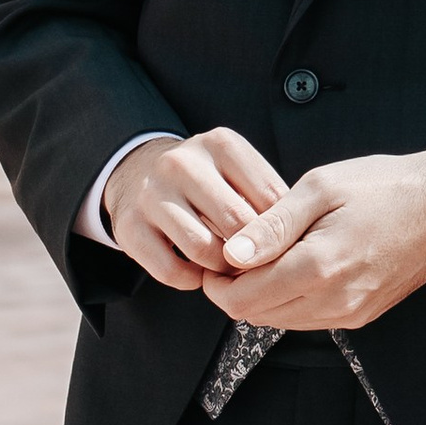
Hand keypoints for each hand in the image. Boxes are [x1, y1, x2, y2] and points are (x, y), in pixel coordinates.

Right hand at [99, 128, 289, 289]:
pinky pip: (170, 269)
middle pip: (237, 223)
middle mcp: (182, 163)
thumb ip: (265, 197)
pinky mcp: (129, 226)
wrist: (137, 172)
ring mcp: (152, 194)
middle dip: (252, 253)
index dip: (281, 230)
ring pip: (203, 248)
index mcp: (220, 144)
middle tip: (257, 265)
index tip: (282, 246)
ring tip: (228, 269)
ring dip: (221, 269)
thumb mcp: (235, 170)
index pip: (269, 196)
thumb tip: (296, 240)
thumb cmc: (204, 180)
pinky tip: (198, 273)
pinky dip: (191, 280)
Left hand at [207, 143, 425, 329]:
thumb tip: (231, 254)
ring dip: (262, 297)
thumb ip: (272, 224)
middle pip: (257, 316)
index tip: (217, 255)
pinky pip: (308, 320)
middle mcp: (335, 300)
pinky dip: (289, 301)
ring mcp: (351, 313)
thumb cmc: (384, 186)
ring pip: (281, 322)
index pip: (243, 299)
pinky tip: (294, 268)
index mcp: (320, 266)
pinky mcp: (363, 315)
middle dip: (235, 290)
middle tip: (236, 255)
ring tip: (265, 258)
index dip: (218, 282)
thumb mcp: (321, 187)